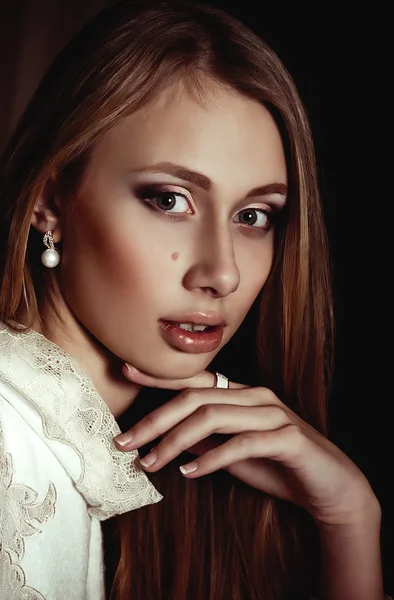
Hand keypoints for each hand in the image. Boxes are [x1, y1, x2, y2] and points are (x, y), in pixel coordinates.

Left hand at [114, 364, 377, 528]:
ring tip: (150, 463)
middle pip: (195, 397)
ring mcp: (272, 413)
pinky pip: (243, 443)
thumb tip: (166, 436)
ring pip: (213, 416)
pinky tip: (189, 474)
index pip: (194, 379)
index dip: (159, 376)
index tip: (126, 372)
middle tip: (124, 443)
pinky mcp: (287, 437)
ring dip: (175, 441)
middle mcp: (254, 395)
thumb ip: (204, 439)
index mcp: (240, 393)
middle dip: (155, 419)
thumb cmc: (277, 466)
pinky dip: (212, 459)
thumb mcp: (231, 453)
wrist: (329, 486)